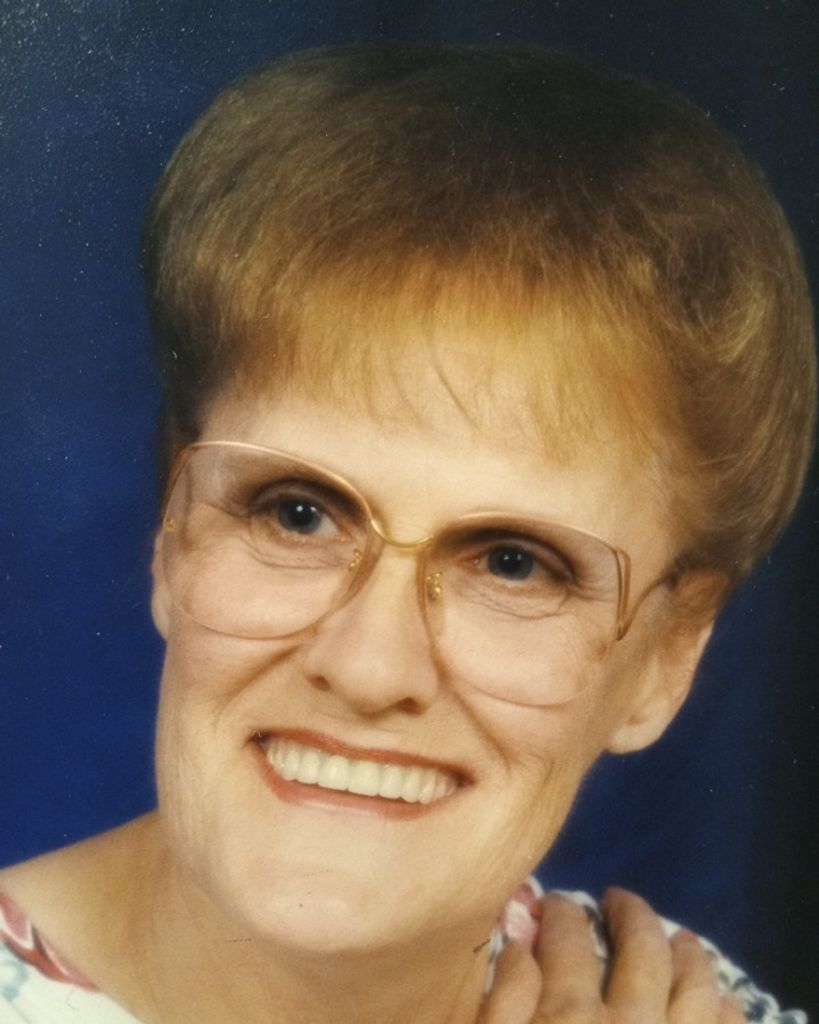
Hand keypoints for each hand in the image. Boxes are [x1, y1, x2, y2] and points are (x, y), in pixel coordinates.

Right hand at [478, 888, 745, 1022]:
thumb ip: (500, 1002)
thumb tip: (518, 940)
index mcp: (569, 1016)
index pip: (569, 941)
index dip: (563, 913)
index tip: (556, 902)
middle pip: (643, 952)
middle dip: (633, 915)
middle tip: (619, 898)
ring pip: (696, 989)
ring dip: (689, 955)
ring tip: (679, 938)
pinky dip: (726, 1008)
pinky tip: (721, 996)